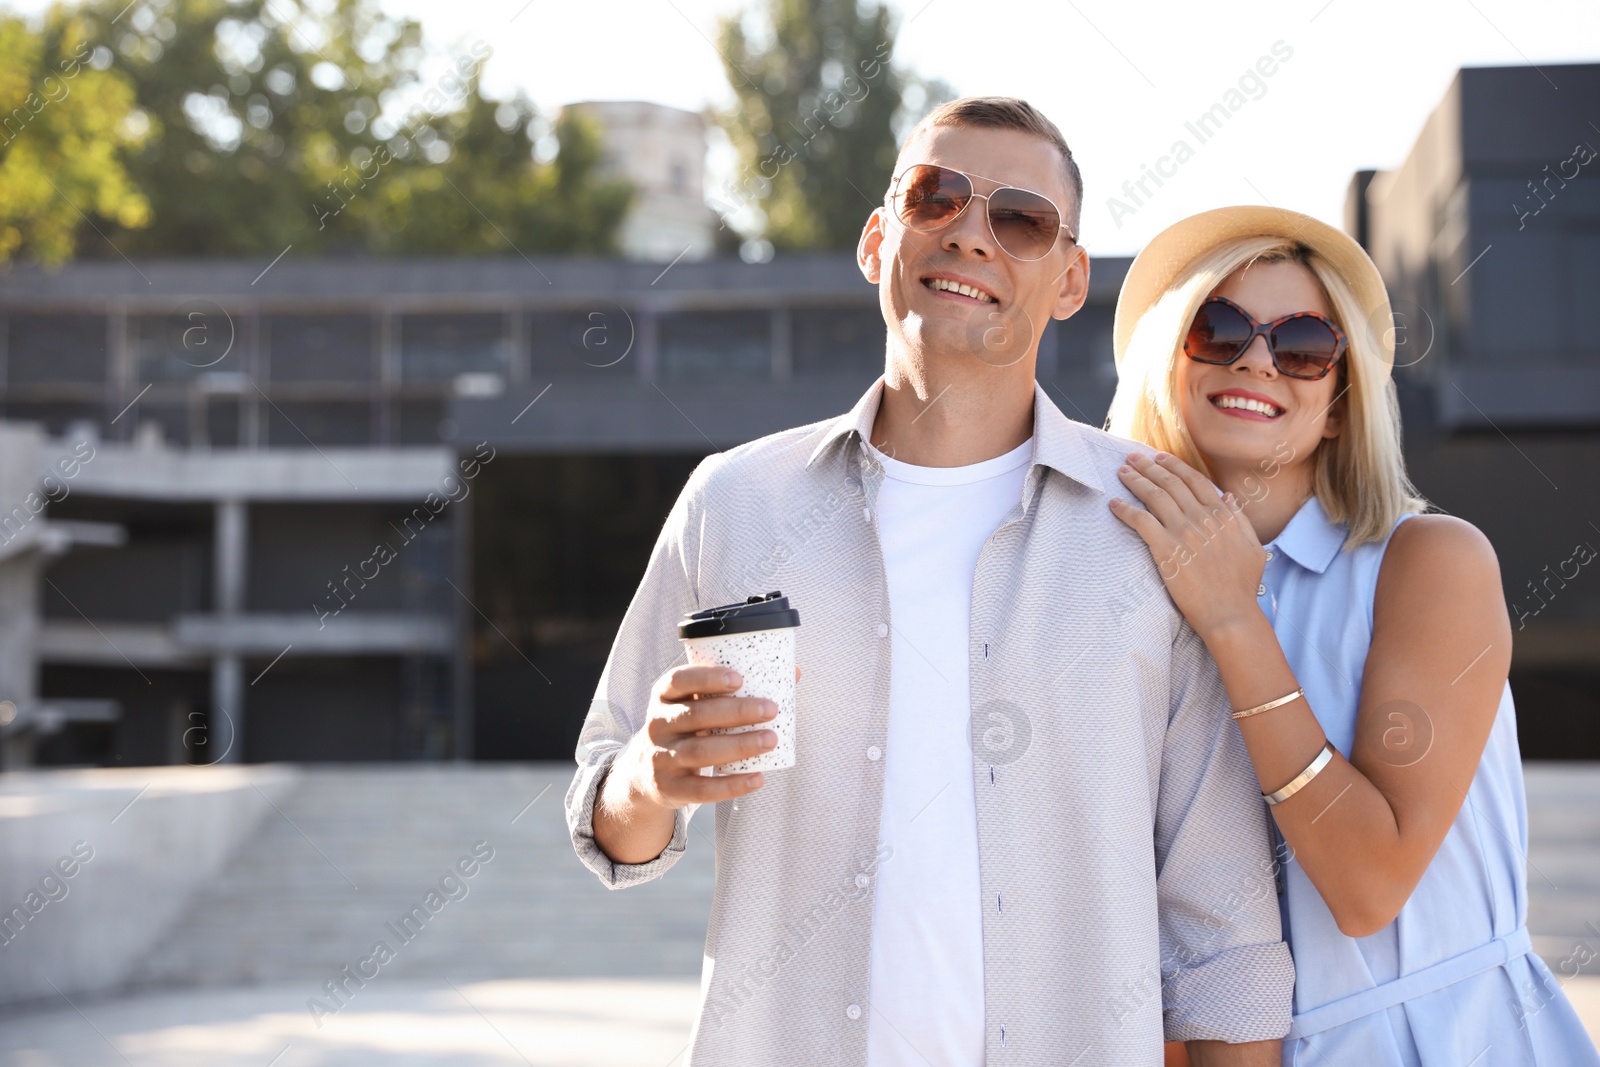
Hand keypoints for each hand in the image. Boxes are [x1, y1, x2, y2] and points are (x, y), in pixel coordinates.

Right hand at [618, 663, 800, 809]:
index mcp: (664, 696)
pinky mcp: (669, 787)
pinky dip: (732, 785)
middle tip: (771, 710)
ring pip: (700, 751)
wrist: (647, 773)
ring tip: (771, 740)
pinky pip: (702, 789)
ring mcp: (661, 758)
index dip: (707, 678)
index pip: (678, 680)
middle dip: (736, 712)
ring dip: (739, 745)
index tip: (740, 679)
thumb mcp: (695, 705)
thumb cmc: (687, 729)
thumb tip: (792, 673)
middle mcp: (658, 725)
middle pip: (695, 715)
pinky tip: (758, 778)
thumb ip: (734, 691)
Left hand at [1109, 451, 1266, 638]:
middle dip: (1149, 466)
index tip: (1159, 458)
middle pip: (1171, 483)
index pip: (1195, 480)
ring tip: (1122, 472)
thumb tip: (1228, 496)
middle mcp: (1202, 518)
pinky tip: (1114, 504)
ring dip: (1135, 480)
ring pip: (1155, 496)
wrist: (1230, 612)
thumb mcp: (1252, 546)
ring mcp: (1183, 532)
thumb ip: (1239, 518)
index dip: (1174, 466)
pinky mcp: (1166, 549)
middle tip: (1133, 457)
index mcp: (1223, 515)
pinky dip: (1125, 510)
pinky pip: (1141, 521)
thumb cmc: (1242, 586)